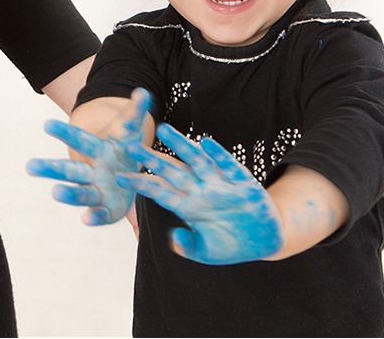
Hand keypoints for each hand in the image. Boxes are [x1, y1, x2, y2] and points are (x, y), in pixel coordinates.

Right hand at [26, 87, 152, 225]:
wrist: (127, 175)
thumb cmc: (124, 150)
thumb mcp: (130, 132)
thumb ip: (134, 114)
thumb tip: (142, 92)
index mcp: (95, 150)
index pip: (78, 140)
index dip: (64, 133)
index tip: (47, 125)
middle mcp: (90, 172)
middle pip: (69, 170)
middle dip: (50, 168)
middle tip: (30, 166)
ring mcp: (96, 192)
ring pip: (80, 193)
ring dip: (68, 194)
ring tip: (55, 192)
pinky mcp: (108, 210)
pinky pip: (100, 215)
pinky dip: (94, 217)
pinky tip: (86, 220)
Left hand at [115, 122, 282, 264]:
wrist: (264, 242)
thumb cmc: (230, 246)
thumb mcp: (206, 252)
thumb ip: (189, 247)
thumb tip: (174, 238)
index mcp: (188, 207)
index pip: (159, 191)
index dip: (141, 183)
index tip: (119, 176)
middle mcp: (200, 191)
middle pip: (172, 171)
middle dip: (152, 159)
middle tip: (131, 145)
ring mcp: (221, 185)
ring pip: (197, 161)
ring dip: (181, 146)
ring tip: (163, 130)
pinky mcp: (244, 184)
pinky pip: (229, 167)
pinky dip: (219, 155)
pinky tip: (206, 143)